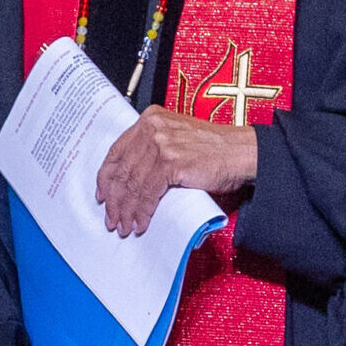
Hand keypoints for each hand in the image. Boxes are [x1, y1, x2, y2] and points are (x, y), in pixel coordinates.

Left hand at [94, 110, 257, 237]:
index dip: (106, 177)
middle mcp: (153, 127)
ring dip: (127, 210)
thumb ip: (152, 152)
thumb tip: (129, 183)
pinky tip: (142, 222)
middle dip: (115, 201)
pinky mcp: (171, 161)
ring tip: (126, 226)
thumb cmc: (215, 149)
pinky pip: (148, 193)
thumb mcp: (177, 141)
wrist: (243, 152)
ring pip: (133, 184)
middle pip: (122, 170)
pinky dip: (143, 211)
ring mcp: (161, 143)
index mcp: (151, 119)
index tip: (102, 195)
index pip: (117, 151)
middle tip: (113, 219)